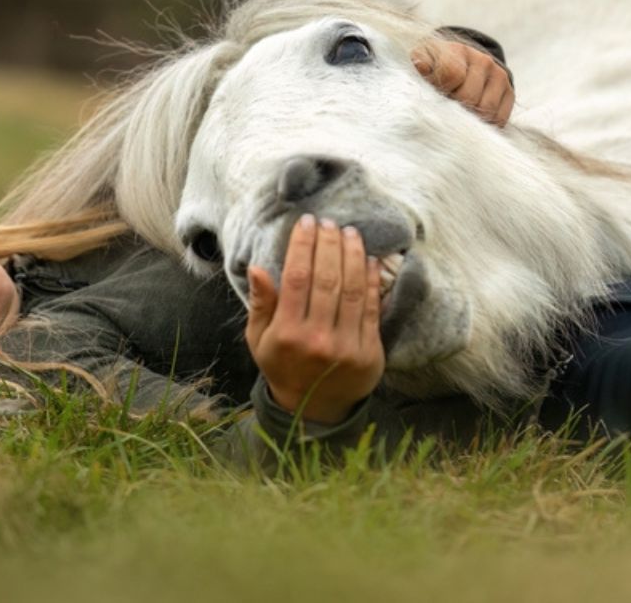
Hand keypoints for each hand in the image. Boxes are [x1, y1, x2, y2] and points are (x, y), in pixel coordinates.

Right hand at [245, 215, 384, 424]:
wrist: (314, 408)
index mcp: (287, 334)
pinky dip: (372, 280)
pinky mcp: (370, 352)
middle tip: (330, 222)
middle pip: (327, 278)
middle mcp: (317, 339)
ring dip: (353, 255)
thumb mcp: (260, 339)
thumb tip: (258, 267)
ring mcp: (346, 346)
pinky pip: (372, 308)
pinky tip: (368, 259)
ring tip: (350, 233)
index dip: (303, 245)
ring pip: (353, 289)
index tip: (306, 222)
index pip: (297, 277)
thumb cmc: (283, 365)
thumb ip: (261, 304)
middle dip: (329, 243)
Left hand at [412, 40, 514, 126]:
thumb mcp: (423, 61)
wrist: (460, 66)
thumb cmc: (436, 67)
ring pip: (486, 110)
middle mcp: (483, 60)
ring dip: (470, 118)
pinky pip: (499, 118)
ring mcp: (499, 75)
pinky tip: (473, 118)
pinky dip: (485, 124)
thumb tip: (421, 67)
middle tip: (446, 107)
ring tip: (459, 113)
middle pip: (469, 97)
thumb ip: (420, 63)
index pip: (452, 75)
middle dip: (454, 107)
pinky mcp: (509, 92)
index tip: (434, 93)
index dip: (442, 90)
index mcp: (458, 50)